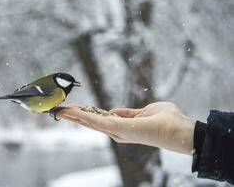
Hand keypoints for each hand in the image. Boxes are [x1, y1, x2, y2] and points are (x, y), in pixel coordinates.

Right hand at [57, 102, 194, 154]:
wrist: (182, 131)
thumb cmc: (168, 121)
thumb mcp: (145, 111)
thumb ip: (128, 112)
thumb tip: (114, 111)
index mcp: (122, 127)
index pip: (99, 120)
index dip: (85, 115)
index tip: (72, 109)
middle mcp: (117, 132)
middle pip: (91, 123)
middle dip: (74, 116)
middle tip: (58, 110)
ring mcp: (118, 131)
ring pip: (90, 122)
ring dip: (74, 116)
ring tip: (59, 110)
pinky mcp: (119, 129)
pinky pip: (97, 121)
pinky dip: (83, 116)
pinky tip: (71, 112)